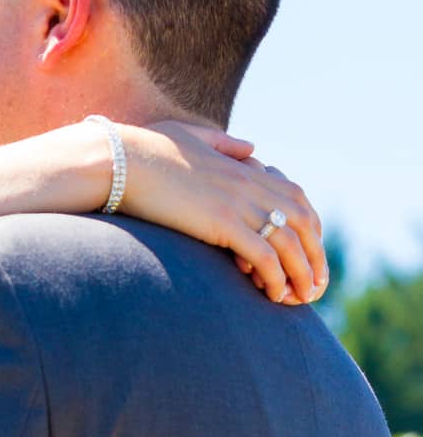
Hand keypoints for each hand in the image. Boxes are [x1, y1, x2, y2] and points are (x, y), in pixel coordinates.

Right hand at [118, 120, 327, 304]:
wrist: (120, 159)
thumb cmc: (146, 149)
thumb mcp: (192, 136)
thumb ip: (225, 144)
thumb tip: (251, 148)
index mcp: (245, 168)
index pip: (297, 198)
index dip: (310, 228)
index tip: (309, 254)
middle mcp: (250, 184)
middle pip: (304, 222)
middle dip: (315, 257)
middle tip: (316, 286)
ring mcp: (238, 203)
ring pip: (289, 244)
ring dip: (301, 275)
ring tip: (301, 300)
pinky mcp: (222, 223)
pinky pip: (262, 255)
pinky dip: (274, 278)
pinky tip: (272, 295)